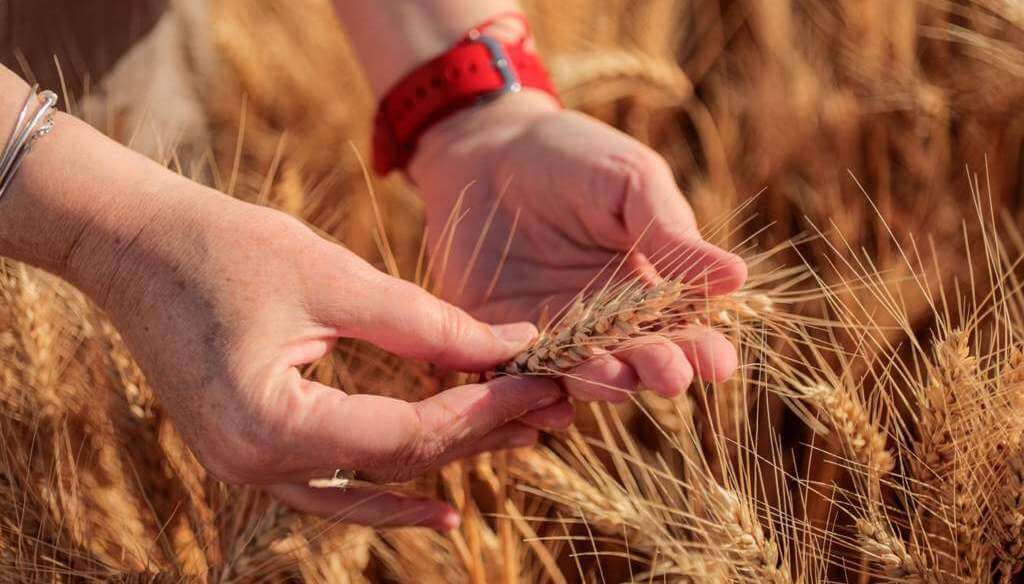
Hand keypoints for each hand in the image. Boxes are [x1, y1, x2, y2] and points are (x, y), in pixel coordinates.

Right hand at [68, 177, 572, 529]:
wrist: (132, 245)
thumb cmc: (222, 246)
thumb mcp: (332, 277)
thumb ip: (425, 322)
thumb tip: (512, 341)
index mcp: (272, 424)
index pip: (408, 435)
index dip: (483, 409)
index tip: (542, 381)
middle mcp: (255, 466)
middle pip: (396, 466)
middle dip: (477, 435)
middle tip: (549, 413)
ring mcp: (247, 469)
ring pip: (369, 486)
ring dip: (443, 466)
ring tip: (517, 447)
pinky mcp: (250, 453)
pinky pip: (332, 488)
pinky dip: (386, 491)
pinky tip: (439, 502)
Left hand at [409, 90, 747, 401]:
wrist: (486, 148)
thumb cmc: (573, 156)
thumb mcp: (631, 184)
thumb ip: (672, 234)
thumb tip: (738, 278)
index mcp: (649, 286)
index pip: (684, 328)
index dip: (702, 349)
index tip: (718, 363)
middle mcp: (607, 322)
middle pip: (639, 360)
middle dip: (657, 370)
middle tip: (670, 376)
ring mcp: (555, 334)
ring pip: (584, 374)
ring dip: (602, 384)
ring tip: (617, 381)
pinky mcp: (501, 339)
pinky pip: (521, 375)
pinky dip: (535, 395)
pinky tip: (550, 406)